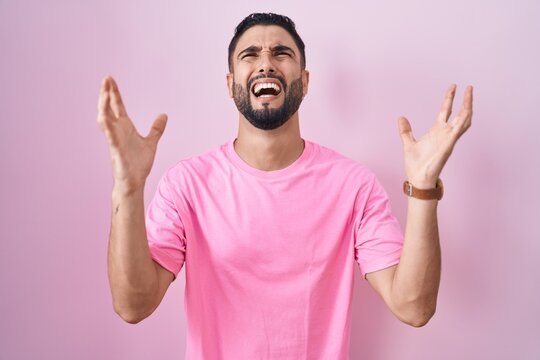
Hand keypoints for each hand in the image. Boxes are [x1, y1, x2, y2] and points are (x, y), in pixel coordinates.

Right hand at [97, 76, 167, 192]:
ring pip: (105, 119)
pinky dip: (106, 125)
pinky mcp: (115, 150)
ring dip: (103, 106)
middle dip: (106, 94)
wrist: (135, 181)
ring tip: (104, 92)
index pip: (118, 106)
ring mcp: (114, 140)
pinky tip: (104, 115)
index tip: (110, 80)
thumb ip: (156, 129)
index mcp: (125, 128)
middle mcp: (117, 131)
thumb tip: (163, 115)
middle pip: (109, 109)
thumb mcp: (151, 142)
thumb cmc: (139, 164)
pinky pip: (109, 135)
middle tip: (106, 78)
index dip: (114, 93)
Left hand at [398, 84, 472, 187]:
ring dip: (468, 107)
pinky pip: (458, 131)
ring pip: (464, 120)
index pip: (446, 110)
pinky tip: (466, 111)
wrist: (417, 179)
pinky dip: (463, 121)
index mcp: (436, 131)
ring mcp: (448, 139)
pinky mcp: (448, 145)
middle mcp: (445, 134)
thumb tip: (401, 118)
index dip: (449, 98)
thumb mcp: (408, 143)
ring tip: (470, 94)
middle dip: (465, 100)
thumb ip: (406, 131)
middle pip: (459, 113)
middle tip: (469, 87)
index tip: (453, 86)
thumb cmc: (416, 165)